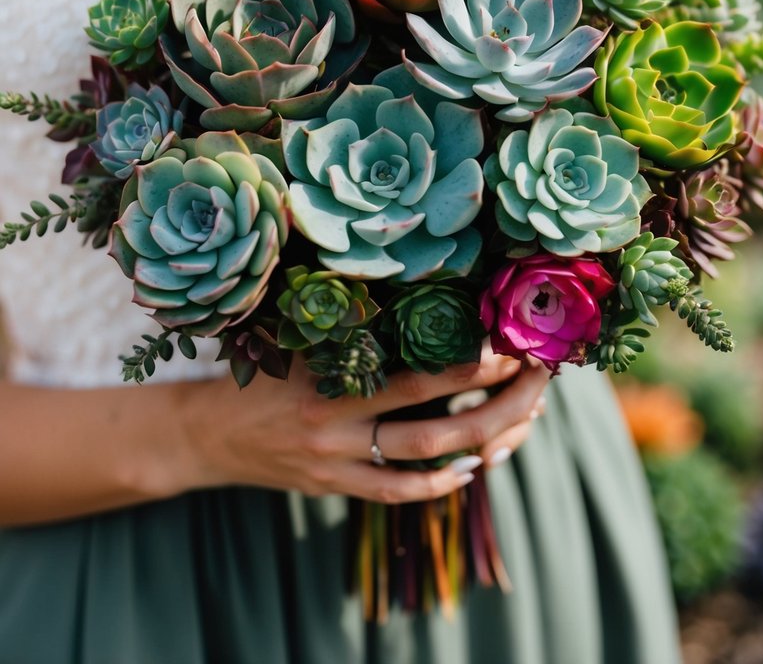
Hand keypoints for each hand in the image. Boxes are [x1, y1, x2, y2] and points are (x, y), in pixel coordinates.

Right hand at [180, 344, 548, 504]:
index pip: (416, 370)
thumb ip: (347, 325)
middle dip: (495, 403)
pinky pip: (394, 492)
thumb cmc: (257, 372)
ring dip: (480, 441)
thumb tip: (415, 292)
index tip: (509, 342)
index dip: (469, 360)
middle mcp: (338, 423)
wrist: (204, 433)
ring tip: (520, 420)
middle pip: (436, 421)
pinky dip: (436, 485)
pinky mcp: (333, 487)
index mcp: (330, 376)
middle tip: (535, 381)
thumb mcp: (295, 339)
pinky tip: (470, 468)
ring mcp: (337, 461)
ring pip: (424, 459)